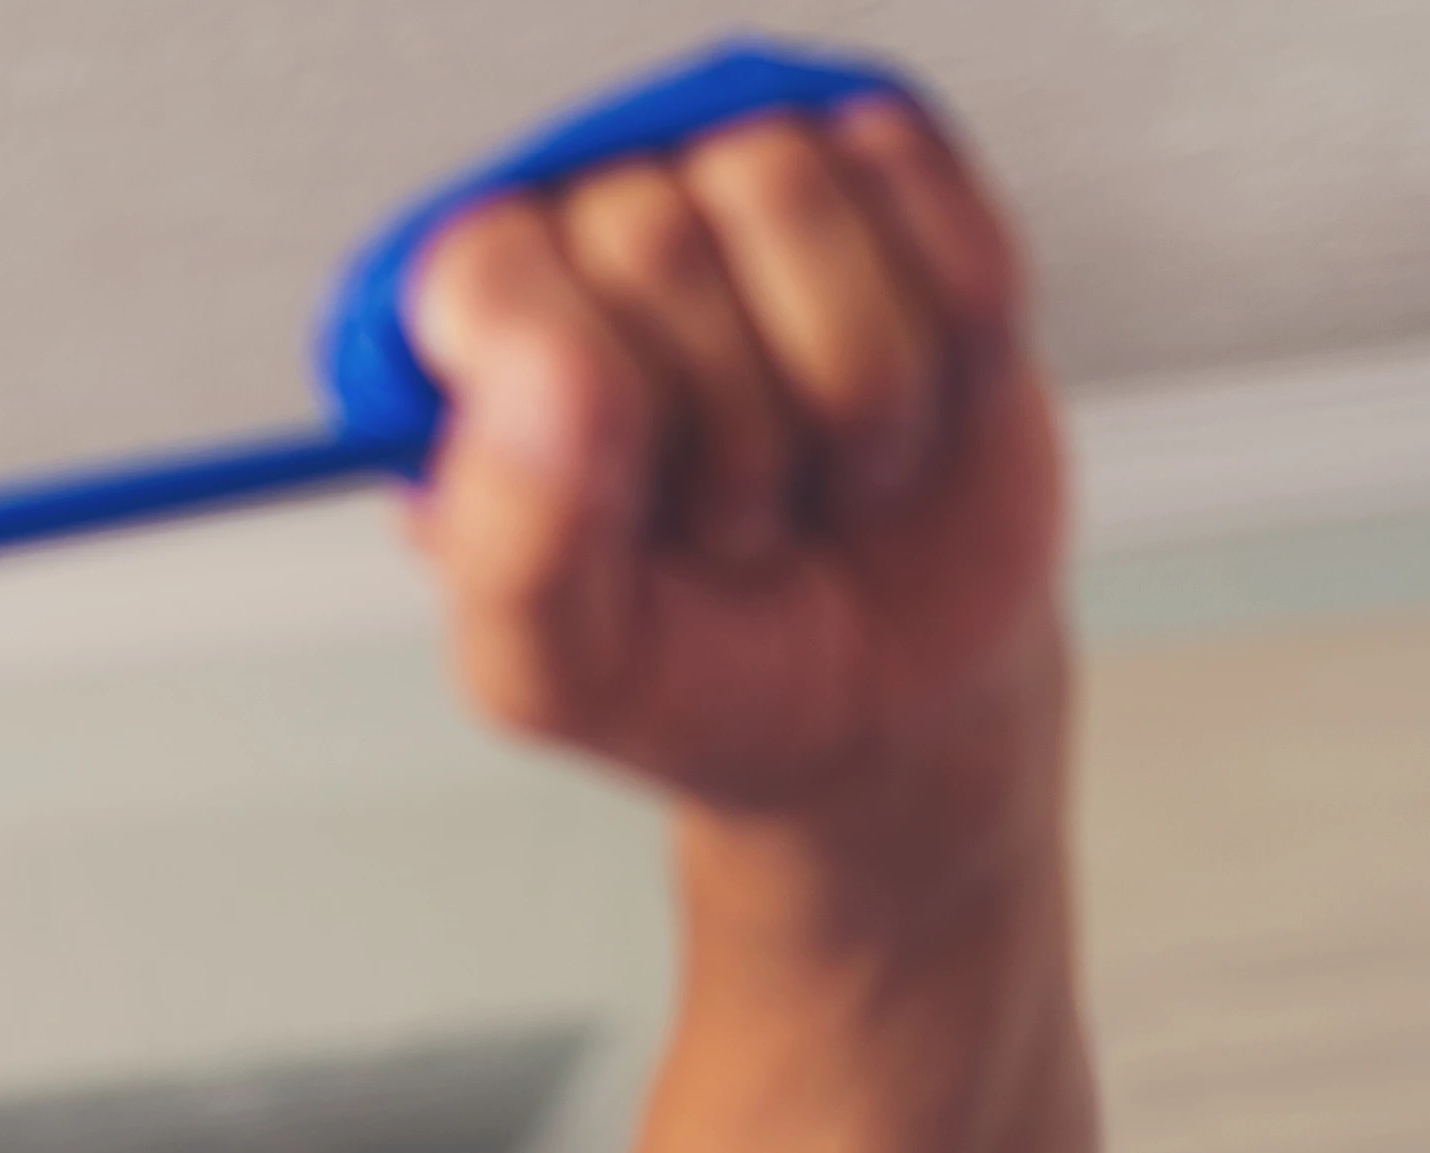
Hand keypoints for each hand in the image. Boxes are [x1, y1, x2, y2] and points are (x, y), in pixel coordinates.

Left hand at [402, 94, 1061, 839]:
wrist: (890, 697)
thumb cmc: (698, 670)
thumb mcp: (560, 673)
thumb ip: (510, 543)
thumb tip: (544, 363)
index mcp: (475, 342)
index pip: (488, 269)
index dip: (586, 401)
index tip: (629, 505)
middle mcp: (594, 239)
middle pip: (653, 235)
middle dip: (731, 427)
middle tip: (741, 514)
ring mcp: (747, 190)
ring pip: (796, 189)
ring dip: (851, 386)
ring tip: (827, 468)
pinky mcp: (893, 178)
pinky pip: (928, 184)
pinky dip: (954, 335)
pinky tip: (920, 404)